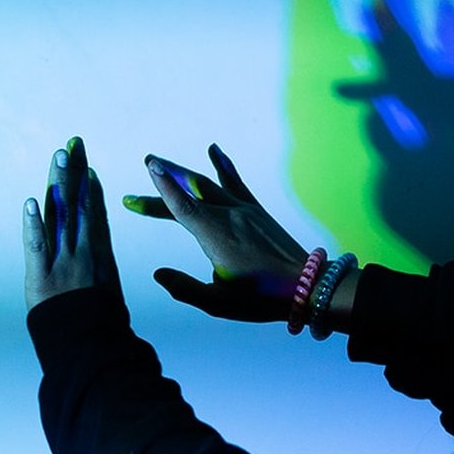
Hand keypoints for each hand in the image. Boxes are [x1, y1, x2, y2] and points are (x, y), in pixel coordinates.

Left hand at [23, 136, 121, 310]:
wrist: (92, 345)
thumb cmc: (103, 325)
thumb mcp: (110, 294)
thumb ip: (102, 271)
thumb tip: (101, 257)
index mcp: (100, 257)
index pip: (94, 216)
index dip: (89, 190)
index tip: (88, 168)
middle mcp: (83, 253)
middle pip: (77, 206)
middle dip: (75, 174)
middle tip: (72, 145)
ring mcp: (62, 263)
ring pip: (60, 216)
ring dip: (58, 184)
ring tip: (59, 157)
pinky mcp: (40, 276)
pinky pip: (37, 246)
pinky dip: (34, 223)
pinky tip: (32, 201)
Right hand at [123, 144, 307, 321]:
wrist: (306, 285)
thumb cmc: (261, 298)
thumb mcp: (218, 302)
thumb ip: (185, 289)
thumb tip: (159, 274)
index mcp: (216, 236)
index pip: (182, 207)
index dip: (163, 187)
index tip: (150, 166)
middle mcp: (229, 216)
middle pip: (190, 192)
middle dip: (166, 177)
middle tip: (148, 161)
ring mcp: (245, 210)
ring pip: (209, 184)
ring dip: (184, 172)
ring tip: (164, 162)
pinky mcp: (257, 211)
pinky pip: (235, 182)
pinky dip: (223, 165)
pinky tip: (214, 151)